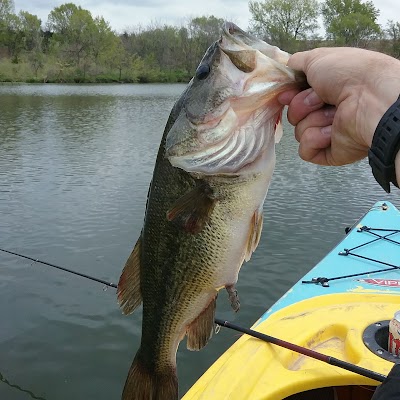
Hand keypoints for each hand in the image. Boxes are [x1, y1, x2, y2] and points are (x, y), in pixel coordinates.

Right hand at [279, 47, 399, 165]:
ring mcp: (329, 133)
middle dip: (302, 106)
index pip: (296, 98)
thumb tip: (288, 67)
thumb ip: (298, 62)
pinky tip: (331, 132)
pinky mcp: (329, 152)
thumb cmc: (349, 74)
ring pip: (299, 132)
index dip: (290, 96)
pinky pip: (306, 151)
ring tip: (334, 115)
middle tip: (320, 100)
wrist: (370, 97)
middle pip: (294, 115)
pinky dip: (314, 140)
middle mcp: (328, 112)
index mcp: (327, 91)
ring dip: (313, 120)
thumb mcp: (318, 58)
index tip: (286, 94)